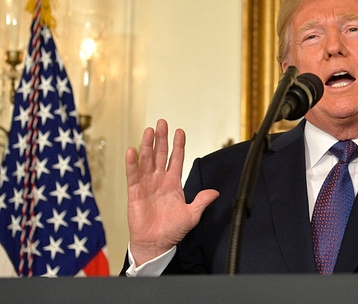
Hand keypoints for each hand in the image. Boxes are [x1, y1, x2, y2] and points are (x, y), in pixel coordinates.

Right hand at [125, 119, 218, 265]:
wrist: (156, 244)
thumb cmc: (172, 230)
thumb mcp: (192, 215)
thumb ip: (201, 202)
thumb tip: (215, 192)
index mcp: (174, 183)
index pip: (176, 159)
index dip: (178, 145)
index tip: (180, 131)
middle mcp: (159, 180)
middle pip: (160, 154)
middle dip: (161, 139)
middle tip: (162, 123)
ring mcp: (146, 184)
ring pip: (146, 160)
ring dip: (147, 146)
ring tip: (148, 131)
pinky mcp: (134, 192)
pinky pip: (133, 175)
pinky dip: (132, 163)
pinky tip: (132, 151)